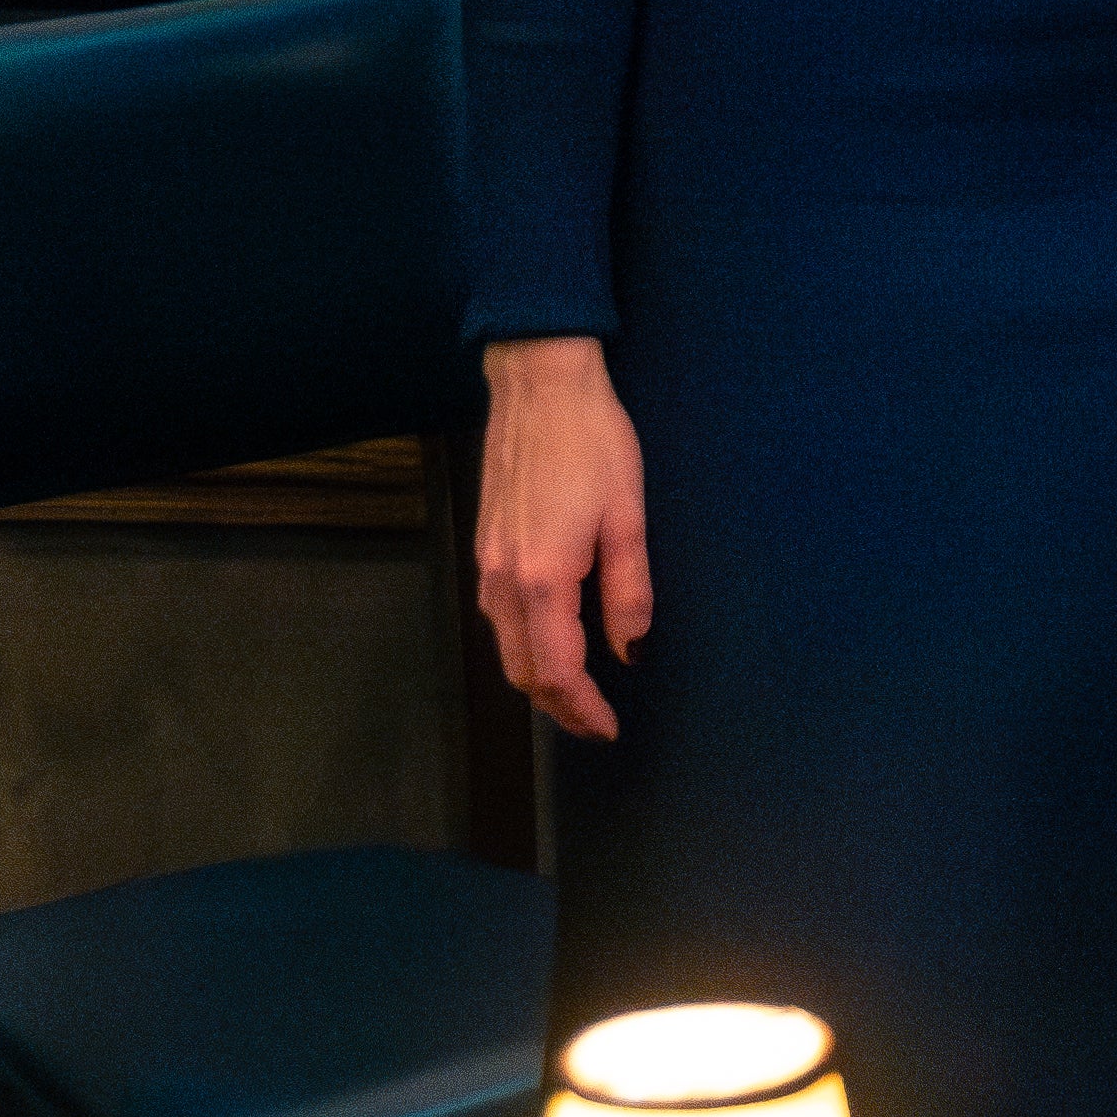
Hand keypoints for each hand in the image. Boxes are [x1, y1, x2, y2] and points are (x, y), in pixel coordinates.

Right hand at [472, 335, 650, 741]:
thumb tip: (631, 649)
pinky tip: (553, 642)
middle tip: (597, 722)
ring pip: (506, 647)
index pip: (556, 670)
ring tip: (579, 694)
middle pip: (521, 669)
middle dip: (558, 705)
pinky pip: (499, 618)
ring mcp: (487, 564)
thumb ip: (629, 590)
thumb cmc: (594, 444)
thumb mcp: (629, 516)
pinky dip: (525, 645)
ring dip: (538, 678)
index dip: (582, 708)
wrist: (539, 388)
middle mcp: (504, 580)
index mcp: (543, 578)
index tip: (609, 729)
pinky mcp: (485, 547)